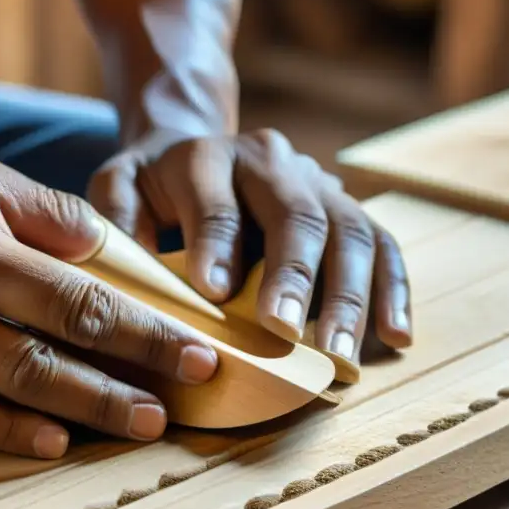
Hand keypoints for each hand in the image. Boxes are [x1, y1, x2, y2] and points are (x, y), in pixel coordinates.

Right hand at [0, 142, 219, 457]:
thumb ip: (28, 202)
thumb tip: (100, 242)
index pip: (80, 269)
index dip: (144, 306)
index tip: (197, 335)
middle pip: (65, 322)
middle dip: (143, 355)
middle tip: (200, 382)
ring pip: (20, 373)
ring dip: (92, 401)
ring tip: (147, 421)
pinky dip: (7, 428)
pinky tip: (53, 441)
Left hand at [87, 129, 411, 363]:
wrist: (201, 153)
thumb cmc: (154, 186)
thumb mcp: (120, 185)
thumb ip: (115, 216)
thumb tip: (124, 267)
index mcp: (208, 156)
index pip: (217, 202)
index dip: (217, 245)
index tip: (213, 293)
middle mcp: (271, 161)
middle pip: (296, 214)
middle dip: (295, 276)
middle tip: (289, 333)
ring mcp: (317, 182)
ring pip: (349, 232)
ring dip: (350, 295)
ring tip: (341, 355)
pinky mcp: (348, 208)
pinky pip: (383, 244)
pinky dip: (392, 290)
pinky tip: (393, 337)